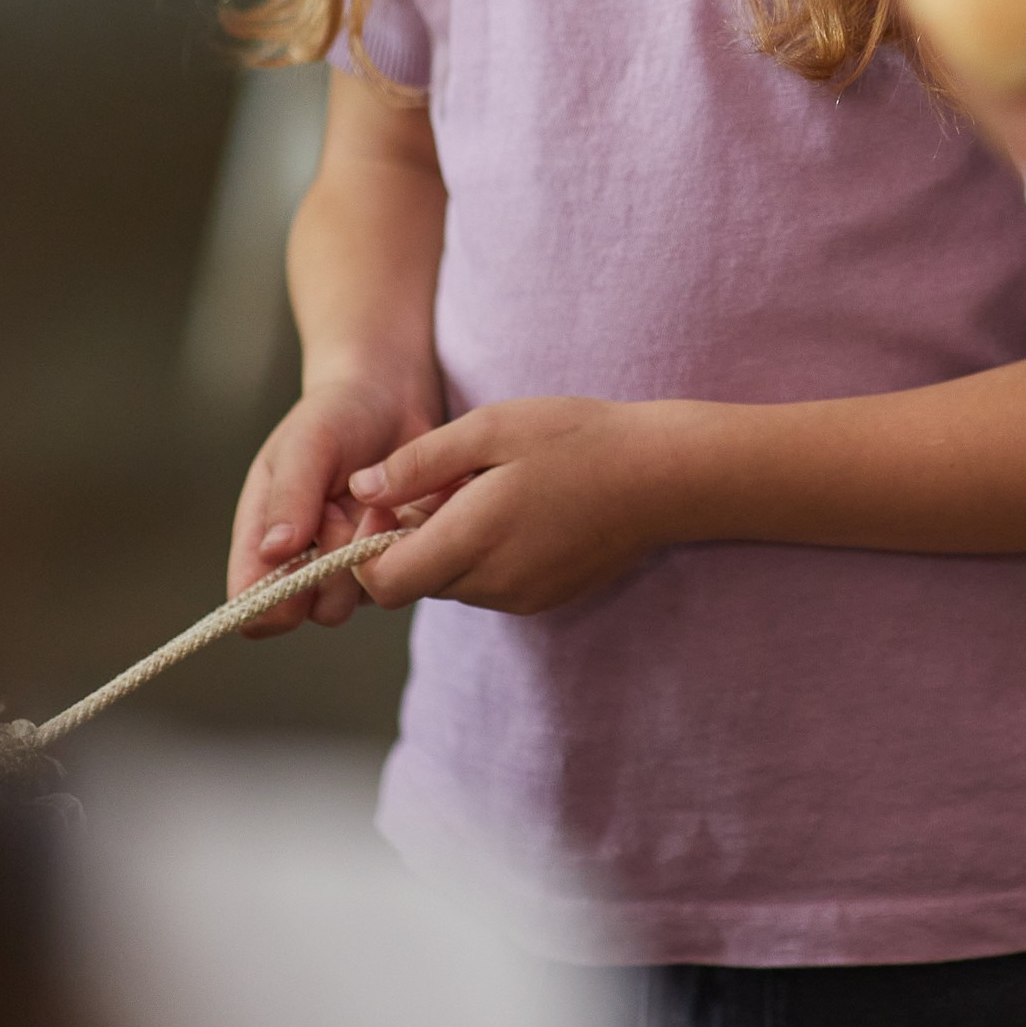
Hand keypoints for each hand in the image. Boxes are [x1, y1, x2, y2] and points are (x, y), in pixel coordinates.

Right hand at [227, 374, 436, 632]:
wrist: (393, 397)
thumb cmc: (338, 413)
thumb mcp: (308, 441)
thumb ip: (290, 494)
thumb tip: (274, 551)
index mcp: (264, 537)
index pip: (253, 607)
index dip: (274, 603)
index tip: (302, 564)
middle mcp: (305, 560)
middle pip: (314, 609)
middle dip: (336, 568)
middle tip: (345, 512)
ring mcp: (350, 563)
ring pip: (362, 596)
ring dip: (374, 554)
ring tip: (379, 503)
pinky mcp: (391, 557)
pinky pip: (404, 575)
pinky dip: (408, 545)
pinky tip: (406, 506)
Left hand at [346, 396, 687, 612]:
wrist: (664, 476)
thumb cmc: (578, 439)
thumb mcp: (491, 428)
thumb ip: (419, 463)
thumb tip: (362, 489)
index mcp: (475, 540)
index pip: (383, 582)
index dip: (368, 546)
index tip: (392, 499)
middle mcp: (493, 584)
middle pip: (415, 581)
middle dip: (411, 538)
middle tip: (448, 480)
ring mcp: (521, 598)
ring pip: (451, 582)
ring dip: (449, 543)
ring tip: (488, 488)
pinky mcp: (543, 598)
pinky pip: (487, 583)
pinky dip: (483, 552)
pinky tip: (517, 508)